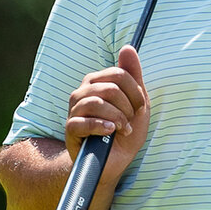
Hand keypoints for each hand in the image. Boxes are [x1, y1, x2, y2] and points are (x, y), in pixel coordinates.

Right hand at [64, 45, 149, 179]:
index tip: (140, 108)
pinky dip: (102, 126)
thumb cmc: (124, 130)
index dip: (135, 92)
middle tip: (129, 122)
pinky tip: (111, 132)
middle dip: (127, 107)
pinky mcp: (71, 129)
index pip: (119, 74)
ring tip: (122, 130)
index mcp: (97, 82)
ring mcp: (74, 110)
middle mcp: (82, 92)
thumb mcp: (136, 102)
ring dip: (117, 118)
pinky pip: (84, 121)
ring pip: (97, 102)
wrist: (113, 162)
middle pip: (110, 87)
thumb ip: (133, 75)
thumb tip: (128, 47)